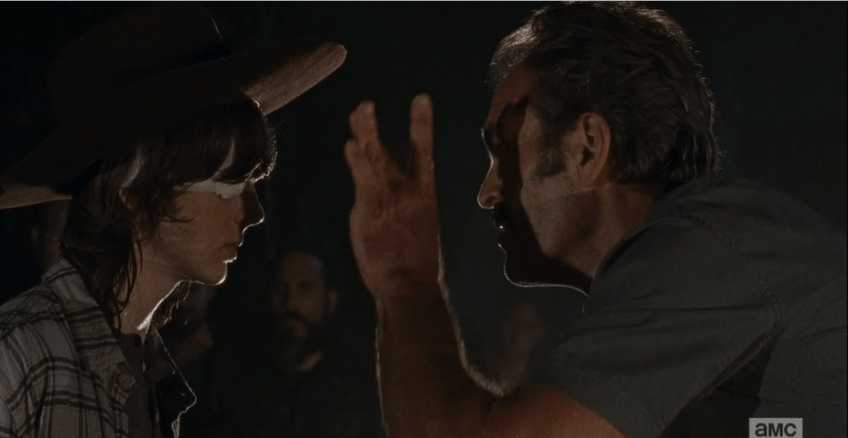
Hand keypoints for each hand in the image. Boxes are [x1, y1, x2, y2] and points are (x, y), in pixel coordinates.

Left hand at [344, 94, 440, 297]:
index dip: (421, 124)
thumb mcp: (415, 229)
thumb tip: (381, 197)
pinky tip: (350, 146)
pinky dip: (357, 161)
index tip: (421, 99)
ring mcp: (390, 198)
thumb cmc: (413, 262)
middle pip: (389, 150)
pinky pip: (363, 179)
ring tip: (357, 114)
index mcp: (424, 193)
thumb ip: (398, 207)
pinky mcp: (372, 210)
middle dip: (374, 127)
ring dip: (364, 135)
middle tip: (364, 105)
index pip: (423, 152)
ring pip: (374, 160)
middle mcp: (408, 190)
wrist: (410, 284)